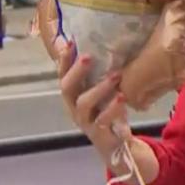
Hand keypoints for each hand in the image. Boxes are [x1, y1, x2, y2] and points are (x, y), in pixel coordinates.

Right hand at [56, 38, 130, 158]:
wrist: (116, 142)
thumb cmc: (108, 110)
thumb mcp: (103, 90)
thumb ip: (101, 72)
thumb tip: (107, 43)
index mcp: (73, 93)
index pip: (63, 74)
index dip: (64, 59)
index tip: (69, 42)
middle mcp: (73, 105)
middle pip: (67, 87)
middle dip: (76, 70)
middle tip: (89, 56)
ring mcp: (83, 120)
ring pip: (84, 102)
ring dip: (100, 87)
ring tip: (116, 76)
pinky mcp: (97, 131)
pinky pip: (102, 119)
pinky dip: (113, 108)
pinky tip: (122, 97)